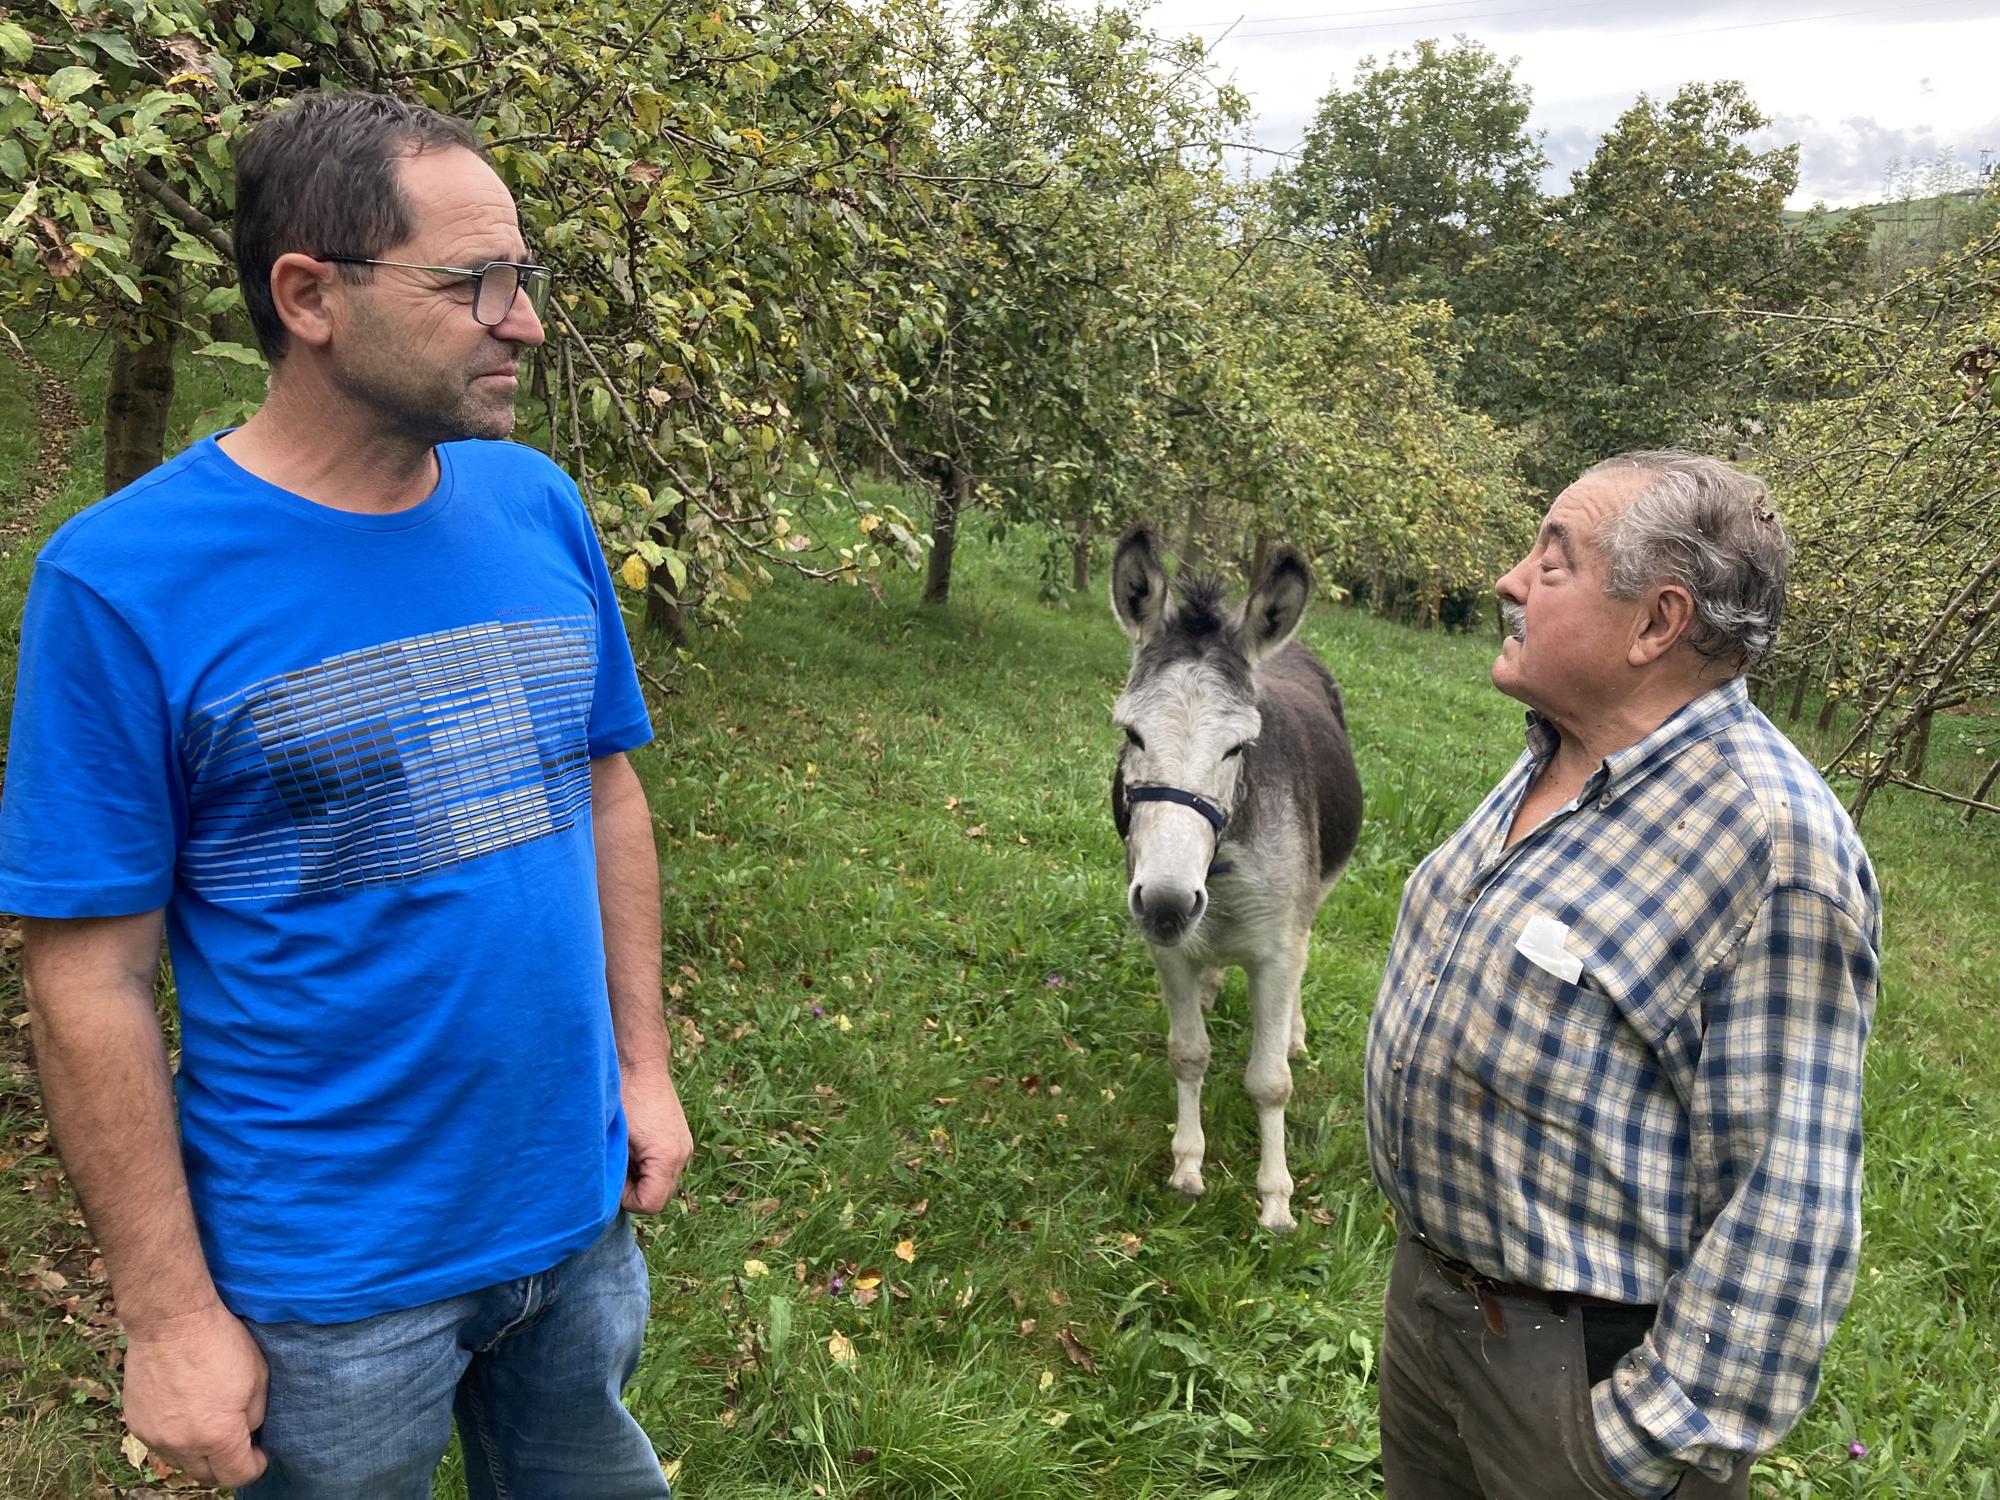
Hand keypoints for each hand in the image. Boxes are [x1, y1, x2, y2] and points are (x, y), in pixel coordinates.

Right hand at [121, 1301, 268, 1488]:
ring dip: (199, 1452)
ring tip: (210, 1424)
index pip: (237, 1475)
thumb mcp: (258, 1377)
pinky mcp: (136, 1423)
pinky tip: (186, 1411)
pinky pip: (161, 1443)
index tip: (260, 1454)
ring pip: (181, 1461)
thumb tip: (248, 1433)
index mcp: (217, 1435)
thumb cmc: (220, 1343)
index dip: (255, 1467)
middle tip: (237, 1442)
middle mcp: (182, 1444)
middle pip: (206, 1476)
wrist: (170, 1321)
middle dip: (226, 1465)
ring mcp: (154, 1436)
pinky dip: (176, 1436)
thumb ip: (254, 1416)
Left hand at [621, 1069, 692, 1213]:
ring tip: (624, 1153)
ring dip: (640, 1176)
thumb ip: (616, 1174)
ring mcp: (684, 1146)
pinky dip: (647, 1165)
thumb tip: (607, 1198)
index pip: (649, 1205)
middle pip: (658, 1197)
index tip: (612, 1174)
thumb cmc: (623, 1099)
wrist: (639, 1064)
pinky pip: (664, 1167)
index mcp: (667, 1157)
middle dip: (634, 1189)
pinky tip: (633, 1147)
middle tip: (615, 1164)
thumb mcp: (614, 1141)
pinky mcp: (679, 1139)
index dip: (625, 1198)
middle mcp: (683, 1154)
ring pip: (661, 1182)